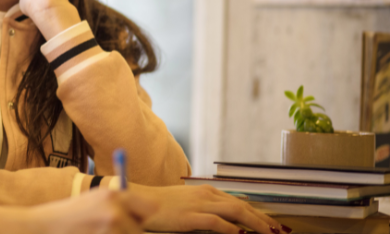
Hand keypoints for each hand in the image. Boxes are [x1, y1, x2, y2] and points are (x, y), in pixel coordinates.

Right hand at [29, 188, 157, 233]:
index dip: (142, 216)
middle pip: (141, 230)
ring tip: (95, 233)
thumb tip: (151, 210)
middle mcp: (115, 212)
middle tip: (106, 230)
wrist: (43, 227)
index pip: (150, 208)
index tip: (134, 221)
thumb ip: (119, 203)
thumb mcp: (94, 199)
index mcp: (113, 195)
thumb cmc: (69, 215)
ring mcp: (110, 230)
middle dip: (128, 233)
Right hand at [130, 183, 287, 233]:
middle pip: (242, 205)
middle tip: (279, 231)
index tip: (273, 224)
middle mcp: (206, 195)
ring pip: (236, 211)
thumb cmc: (162, 205)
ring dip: (256, 224)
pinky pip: (217, 223)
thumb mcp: (187, 203)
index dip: (258, 213)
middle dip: (263, 219)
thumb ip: (207, 207)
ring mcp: (199, 205)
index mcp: (206, 191)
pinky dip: (232, 229)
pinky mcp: (190, 217)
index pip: (239, 201)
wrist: (140, 200)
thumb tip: (227, 220)